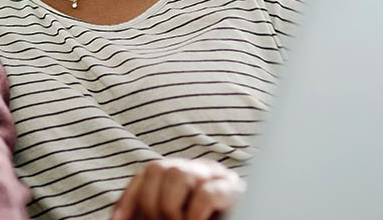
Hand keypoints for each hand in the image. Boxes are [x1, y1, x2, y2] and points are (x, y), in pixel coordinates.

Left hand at [110, 158, 245, 219]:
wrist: (253, 213)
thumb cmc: (208, 218)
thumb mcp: (177, 215)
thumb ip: (153, 214)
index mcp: (181, 174)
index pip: (147, 173)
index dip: (128, 198)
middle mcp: (197, 168)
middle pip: (159, 168)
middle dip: (151, 205)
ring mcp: (216, 175)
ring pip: (179, 174)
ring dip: (171, 208)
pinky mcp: (234, 189)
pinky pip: (206, 193)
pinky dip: (194, 215)